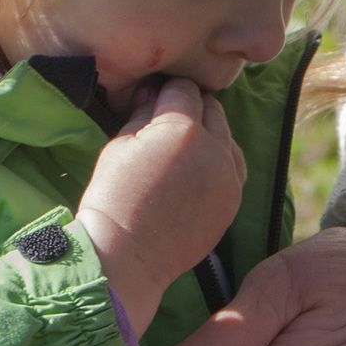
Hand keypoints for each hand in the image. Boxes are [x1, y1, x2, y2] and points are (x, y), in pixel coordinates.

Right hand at [75, 80, 244, 334]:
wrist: (127, 255)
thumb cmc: (113, 198)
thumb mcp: (119, 146)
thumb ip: (142, 114)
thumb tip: (152, 94)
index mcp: (182, 128)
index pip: (184, 89)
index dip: (166, 91)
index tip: (154, 99)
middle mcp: (214, 148)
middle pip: (212, 109)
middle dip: (191, 108)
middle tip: (168, 120)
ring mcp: (229, 177)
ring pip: (228, 138)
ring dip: (210, 134)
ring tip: (185, 148)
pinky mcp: (233, 201)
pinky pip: (233, 169)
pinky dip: (219, 162)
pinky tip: (198, 171)